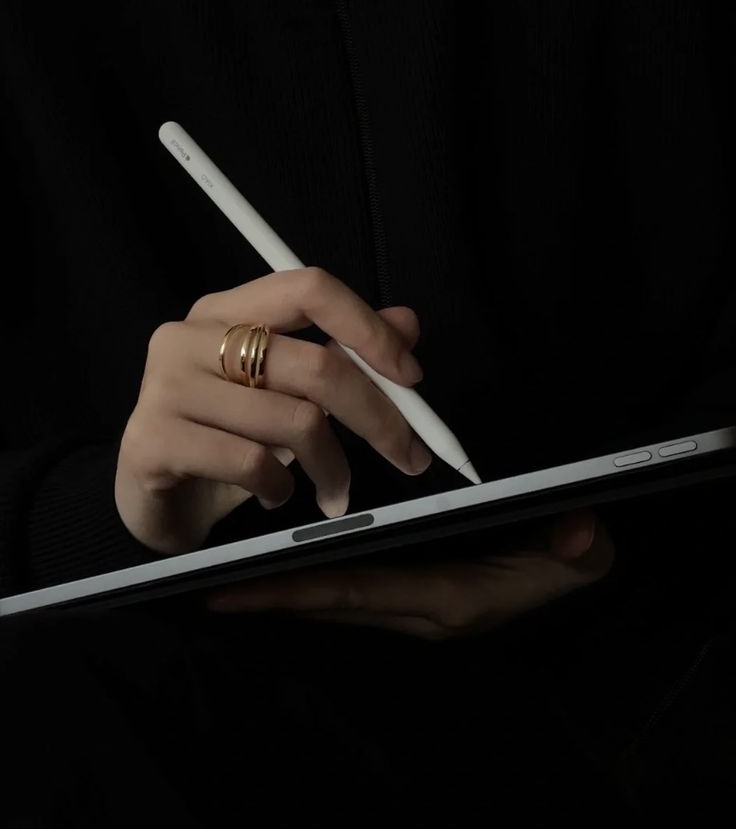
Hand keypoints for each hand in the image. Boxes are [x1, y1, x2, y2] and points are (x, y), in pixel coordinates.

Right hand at [115, 268, 428, 553]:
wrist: (151, 498)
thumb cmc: (225, 439)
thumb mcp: (288, 395)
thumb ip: (342, 355)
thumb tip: (407, 322)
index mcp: (227, 311)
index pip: (309, 289)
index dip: (369, 328)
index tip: (410, 376)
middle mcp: (191, 336)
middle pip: (314, 363)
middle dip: (378, 416)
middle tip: (408, 455)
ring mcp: (165, 386)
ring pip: (294, 421)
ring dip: (332, 467)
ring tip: (331, 489)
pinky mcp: (153, 440)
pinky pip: (252, 463)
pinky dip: (281, 488)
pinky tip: (274, 493)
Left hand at [204, 508, 614, 638]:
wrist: (571, 573)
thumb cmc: (568, 560)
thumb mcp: (582, 553)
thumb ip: (579, 549)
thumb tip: (578, 535)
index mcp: (445, 597)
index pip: (357, 592)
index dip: (294, 591)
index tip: (231, 591)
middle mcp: (418, 607)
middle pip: (329, 601)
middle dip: (270, 595)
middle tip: (207, 585)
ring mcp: (413, 602)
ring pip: (335, 596)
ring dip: (286, 589)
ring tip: (230, 575)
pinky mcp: (414, 590)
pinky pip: (351, 587)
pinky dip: (314, 579)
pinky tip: (288, 562)